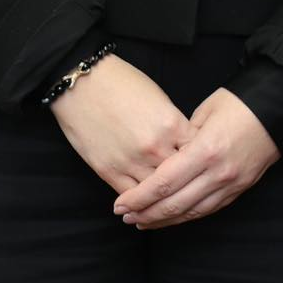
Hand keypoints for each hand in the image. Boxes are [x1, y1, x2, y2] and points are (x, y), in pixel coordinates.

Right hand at [49, 54, 192, 195]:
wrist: (82, 84)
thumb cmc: (121, 83)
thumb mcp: (159, 98)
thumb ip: (174, 125)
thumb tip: (184, 144)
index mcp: (171, 124)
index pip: (198, 151)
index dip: (201, 157)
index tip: (201, 161)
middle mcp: (154, 147)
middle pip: (181, 175)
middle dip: (186, 179)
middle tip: (189, 184)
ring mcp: (131, 162)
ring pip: (157, 192)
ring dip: (163, 194)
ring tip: (169, 197)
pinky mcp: (109, 172)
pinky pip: (132, 195)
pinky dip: (141, 199)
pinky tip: (146, 199)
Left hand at [112, 88, 281, 228]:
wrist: (278, 107)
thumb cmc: (239, 103)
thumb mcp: (204, 112)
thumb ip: (181, 138)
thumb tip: (163, 159)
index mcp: (205, 150)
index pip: (163, 183)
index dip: (138, 198)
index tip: (119, 204)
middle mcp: (218, 173)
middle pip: (174, 205)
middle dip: (145, 214)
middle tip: (125, 216)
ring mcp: (231, 184)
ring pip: (191, 213)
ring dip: (164, 221)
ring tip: (142, 222)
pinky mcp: (240, 189)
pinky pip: (208, 210)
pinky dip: (186, 216)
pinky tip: (172, 217)